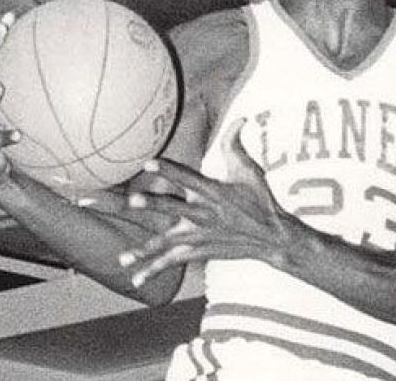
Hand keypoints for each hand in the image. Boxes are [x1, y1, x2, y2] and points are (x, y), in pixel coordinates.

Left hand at [118, 118, 295, 286]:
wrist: (272, 237)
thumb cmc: (260, 199)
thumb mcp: (249, 170)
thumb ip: (236, 144)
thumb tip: (241, 118)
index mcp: (213, 192)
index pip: (187, 178)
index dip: (168, 170)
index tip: (149, 162)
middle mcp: (204, 215)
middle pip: (174, 208)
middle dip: (154, 205)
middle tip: (133, 201)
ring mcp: (200, 236)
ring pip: (168, 243)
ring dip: (146, 249)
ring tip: (124, 256)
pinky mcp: (199, 251)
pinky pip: (173, 261)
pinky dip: (153, 269)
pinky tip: (135, 278)